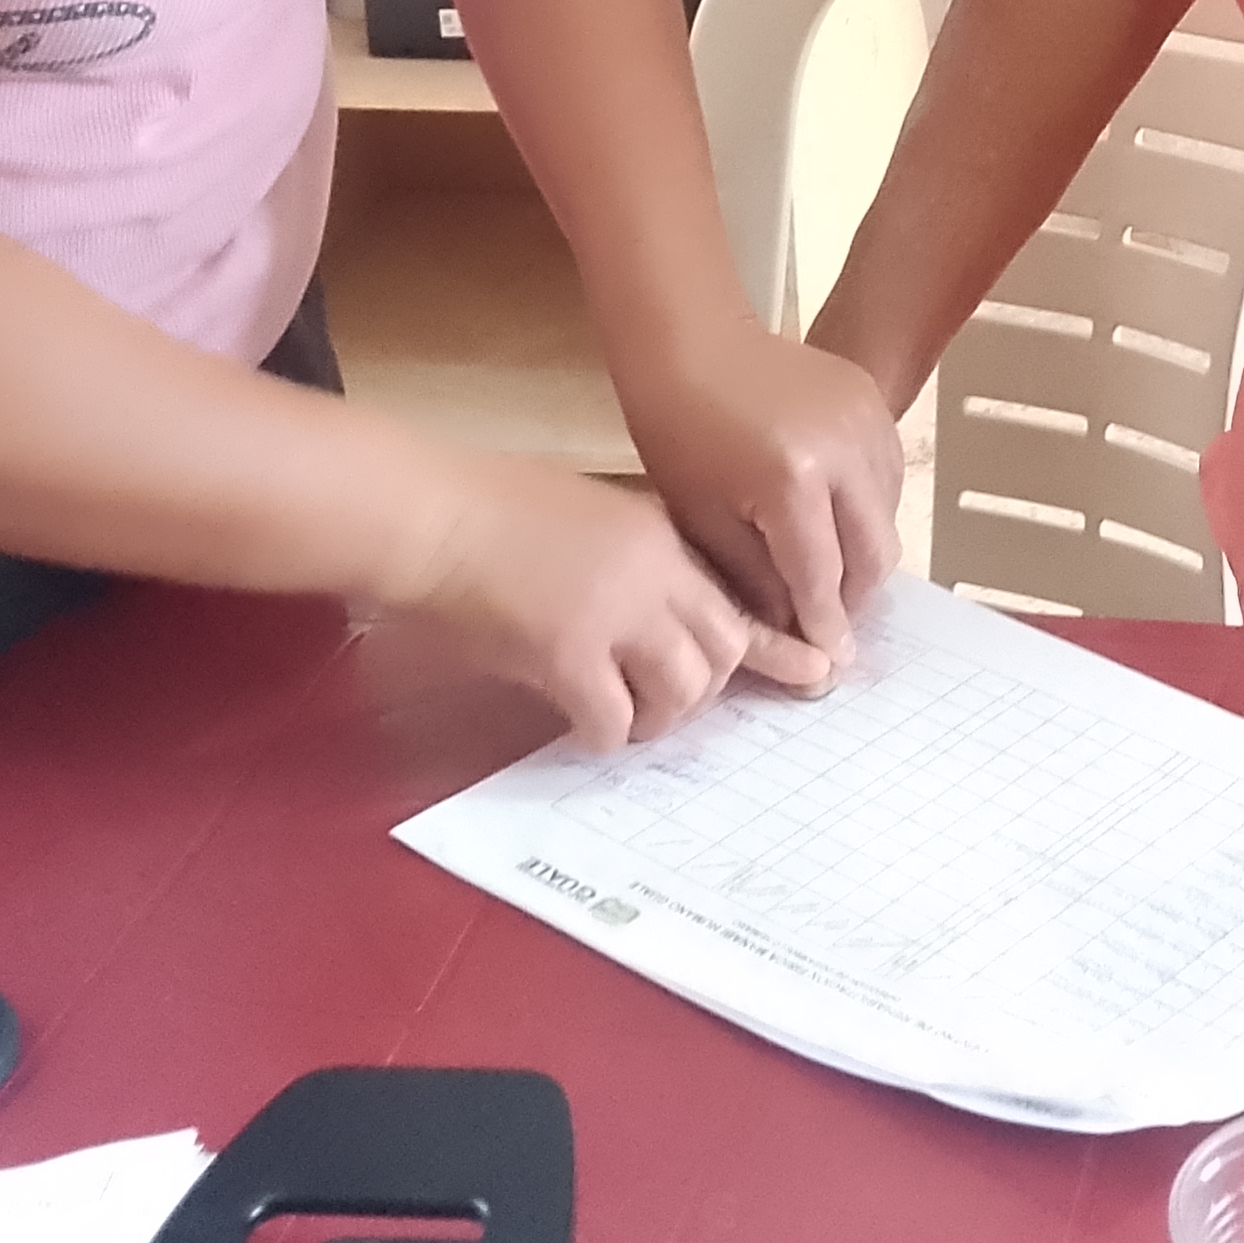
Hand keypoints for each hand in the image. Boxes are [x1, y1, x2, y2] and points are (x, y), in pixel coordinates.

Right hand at [390, 454, 828, 751]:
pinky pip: (613, 721)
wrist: (428, 514)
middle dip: (704, 690)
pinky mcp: (566, 653)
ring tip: (621, 716)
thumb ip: (633, 562)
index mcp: (657, 535)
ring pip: (682, 692)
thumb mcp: (586, 517)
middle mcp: (651, 572)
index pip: (736, 598)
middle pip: (723, 651)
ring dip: (657, 718)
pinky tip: (579, 724)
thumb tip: (658, 623)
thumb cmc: (487, 508)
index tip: (815, 673)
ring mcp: (613, 614)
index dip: (773, 647)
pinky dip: (603, 734)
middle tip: (664, 705)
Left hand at [617, 320, 903, 667]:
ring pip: (888, 517)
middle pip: (874, 553)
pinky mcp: (875, 401)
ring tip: (826, 571)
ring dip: (863, 554)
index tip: (828, 665)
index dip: (824, 625)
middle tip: (828, 620)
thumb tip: (797, 633)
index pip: (822, 576)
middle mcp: (844, 451)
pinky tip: (833, 520)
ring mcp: (868, 421)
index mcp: (793, 481)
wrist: (691, 342)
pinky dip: (867, 510)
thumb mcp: (705, 519)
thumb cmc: (678, 432)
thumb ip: (757, 581)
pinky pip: (887, 478)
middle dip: (853, 597)